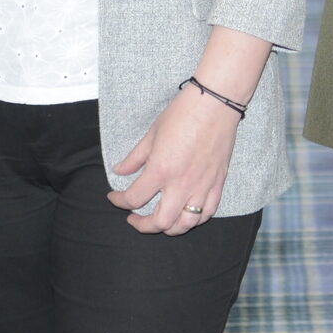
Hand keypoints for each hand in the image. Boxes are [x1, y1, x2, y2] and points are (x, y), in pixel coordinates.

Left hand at [110, 82, 240, 234]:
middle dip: (142, 226)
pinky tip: (186, 214)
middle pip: (160, 222)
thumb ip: (134, 158)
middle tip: (134, 218)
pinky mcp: (218, 183)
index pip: (134, 198)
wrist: (215, 103)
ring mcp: (202, 186)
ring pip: (186, 224)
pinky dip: (195, 219)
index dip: (119, 201)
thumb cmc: (183, 113)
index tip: (114, 197)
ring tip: (160, 222)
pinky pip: (208, 212)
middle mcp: (181, 184)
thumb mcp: (152, 134)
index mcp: (161, 170)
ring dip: (169, 228)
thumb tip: (119, 172)